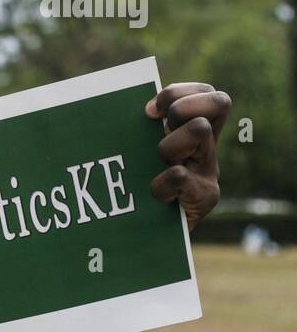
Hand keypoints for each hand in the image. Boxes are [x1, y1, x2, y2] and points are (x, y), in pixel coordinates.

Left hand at [145, 82, 230, 231]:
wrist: (145, 239)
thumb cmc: (133, 191)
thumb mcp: (137, 155)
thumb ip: (137, 132)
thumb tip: (114, 106)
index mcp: (193, 131)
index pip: (206, 93)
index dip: (178, 92)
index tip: (148, 111)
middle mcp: (207, 147)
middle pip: (218, 101)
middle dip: (181, 108)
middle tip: (157, 129)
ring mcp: (209, 170)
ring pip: (199, 129)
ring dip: (169, 143)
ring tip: (158, 162)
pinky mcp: (205, 197)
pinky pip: (180, 174)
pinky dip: (160, 183)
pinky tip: (155, 194)